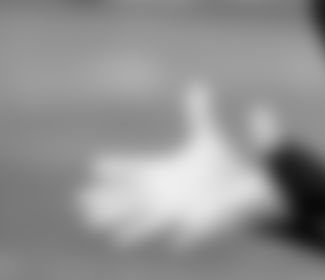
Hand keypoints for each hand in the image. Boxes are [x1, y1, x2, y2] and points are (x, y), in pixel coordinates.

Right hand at [78, 83, 284, 248]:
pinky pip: (178, 234)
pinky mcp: (191, 227)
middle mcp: (161, 195)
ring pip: (140, 220)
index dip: (116, 167)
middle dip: (105, 200)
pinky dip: (167, 234)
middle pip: (126, 198)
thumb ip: (200, 115)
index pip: (132, 169)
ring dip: (122, 221)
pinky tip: (152, 238)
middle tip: (82, 201)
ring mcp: (174, 214)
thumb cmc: (220, 168)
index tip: (96, 164)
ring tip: (100, 225)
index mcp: (161, 173)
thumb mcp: (207, 138)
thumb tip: (198, 86)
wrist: (242, 191)